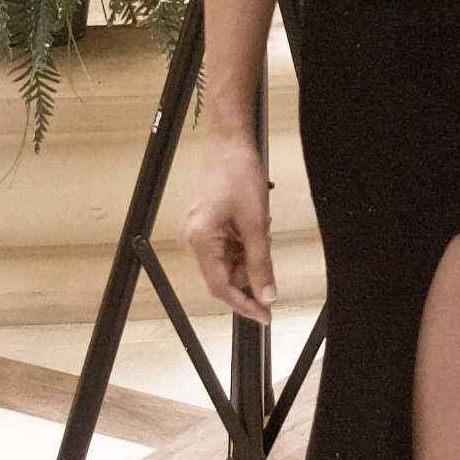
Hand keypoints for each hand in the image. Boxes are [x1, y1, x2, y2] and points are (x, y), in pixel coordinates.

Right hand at [184, 129, 276, 325]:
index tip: (266, 317)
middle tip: (266, 244)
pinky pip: (226, 246)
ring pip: (228, 260)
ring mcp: (196, 232)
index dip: (245, 305)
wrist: (229, 142)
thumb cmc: (237, 173)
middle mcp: (192, 240)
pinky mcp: (204, 225)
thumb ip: (261, 263)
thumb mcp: (256, 223)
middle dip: (250, 268)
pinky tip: (252, 222)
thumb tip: (267, 295)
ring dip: (248, 252)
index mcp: (200, 242)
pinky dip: (243, 241)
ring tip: (259, 225)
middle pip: (225, 274)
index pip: (222, 288)